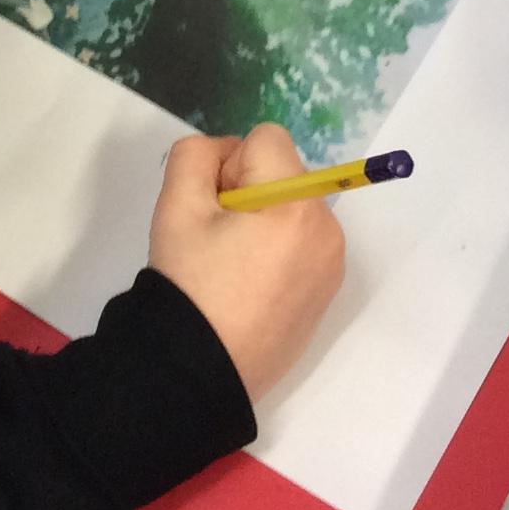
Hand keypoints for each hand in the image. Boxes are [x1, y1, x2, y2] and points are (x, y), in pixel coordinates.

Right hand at [147, 124, 345, 401]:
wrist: (200, 370)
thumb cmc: (189, 285)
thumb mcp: (176, 205)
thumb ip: (195, 155)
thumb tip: (224, 157)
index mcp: (296, 204)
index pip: (265, 138)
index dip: (228, 165)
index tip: (212, 209)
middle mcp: (327, 229)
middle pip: (283, 171)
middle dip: (247, 191)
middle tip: (216, 239)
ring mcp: (332, 263)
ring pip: (292, 205)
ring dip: (262, 219)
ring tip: (230, 264)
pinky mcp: (327, 289)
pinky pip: (302, 241)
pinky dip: (276, 248)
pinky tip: (247, 283)